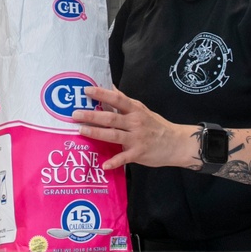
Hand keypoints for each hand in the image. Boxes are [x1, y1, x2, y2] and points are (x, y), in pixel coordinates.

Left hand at [72, 86, 198, 169]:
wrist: (176, 143)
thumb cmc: (155, 125)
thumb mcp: (142, 109)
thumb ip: (125, 101)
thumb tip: (110, 86)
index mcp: (135, 110)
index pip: (117, 99)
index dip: (102, 94)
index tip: (86, 90)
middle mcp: (135, 123)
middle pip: (110, 118)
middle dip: (92, 116)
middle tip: (75, 114)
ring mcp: (136, 138)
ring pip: (113, 135)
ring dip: (96, 133)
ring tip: (81, 131)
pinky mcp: (138, 153)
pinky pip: (124, 158)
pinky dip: (114, 162)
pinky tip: (104, 165)